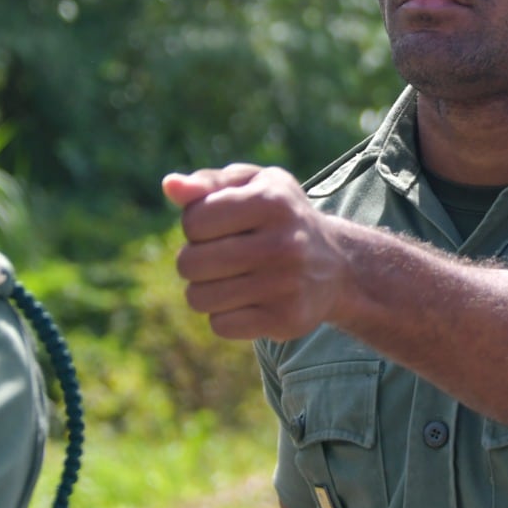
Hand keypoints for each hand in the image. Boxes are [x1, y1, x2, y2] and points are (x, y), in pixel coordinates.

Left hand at [163, 164, 352, 340]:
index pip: (194, 221)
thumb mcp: (254, 186)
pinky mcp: (286, 319)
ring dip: (206, 291)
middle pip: (190, 263)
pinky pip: (221, 325)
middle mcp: (283, 242)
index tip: (219, 226)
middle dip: (195, 261)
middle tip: (220, 257)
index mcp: (272, 201)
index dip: (196, 225)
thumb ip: (209, 182)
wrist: (337, 266)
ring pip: (200, 298)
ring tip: (231, 279)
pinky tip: (248, 301)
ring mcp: (286, 284)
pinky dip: (225, 316)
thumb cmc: (280, 218)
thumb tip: (170, 186)